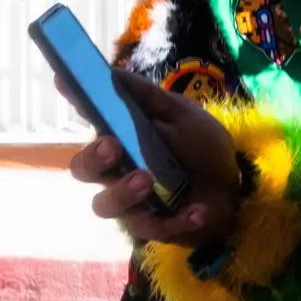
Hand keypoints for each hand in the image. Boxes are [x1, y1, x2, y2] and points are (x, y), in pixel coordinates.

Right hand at [62, 70, 241, 247]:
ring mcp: (131, 202)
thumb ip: (146, 96)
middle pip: (83, 168)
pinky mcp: (152, 227)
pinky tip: (198, 211)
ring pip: (104, 205)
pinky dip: (176, 221)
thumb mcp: (181, 114)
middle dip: (92, 158)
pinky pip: (152, 229)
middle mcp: (117, 170)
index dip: (77, 102)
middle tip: (112, 147)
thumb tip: (110, 71)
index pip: (92, 120)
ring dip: (123, 193)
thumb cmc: (202, 146)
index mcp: (122, 136)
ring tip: (146, 180)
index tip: (65, 80)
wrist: (235, 186)